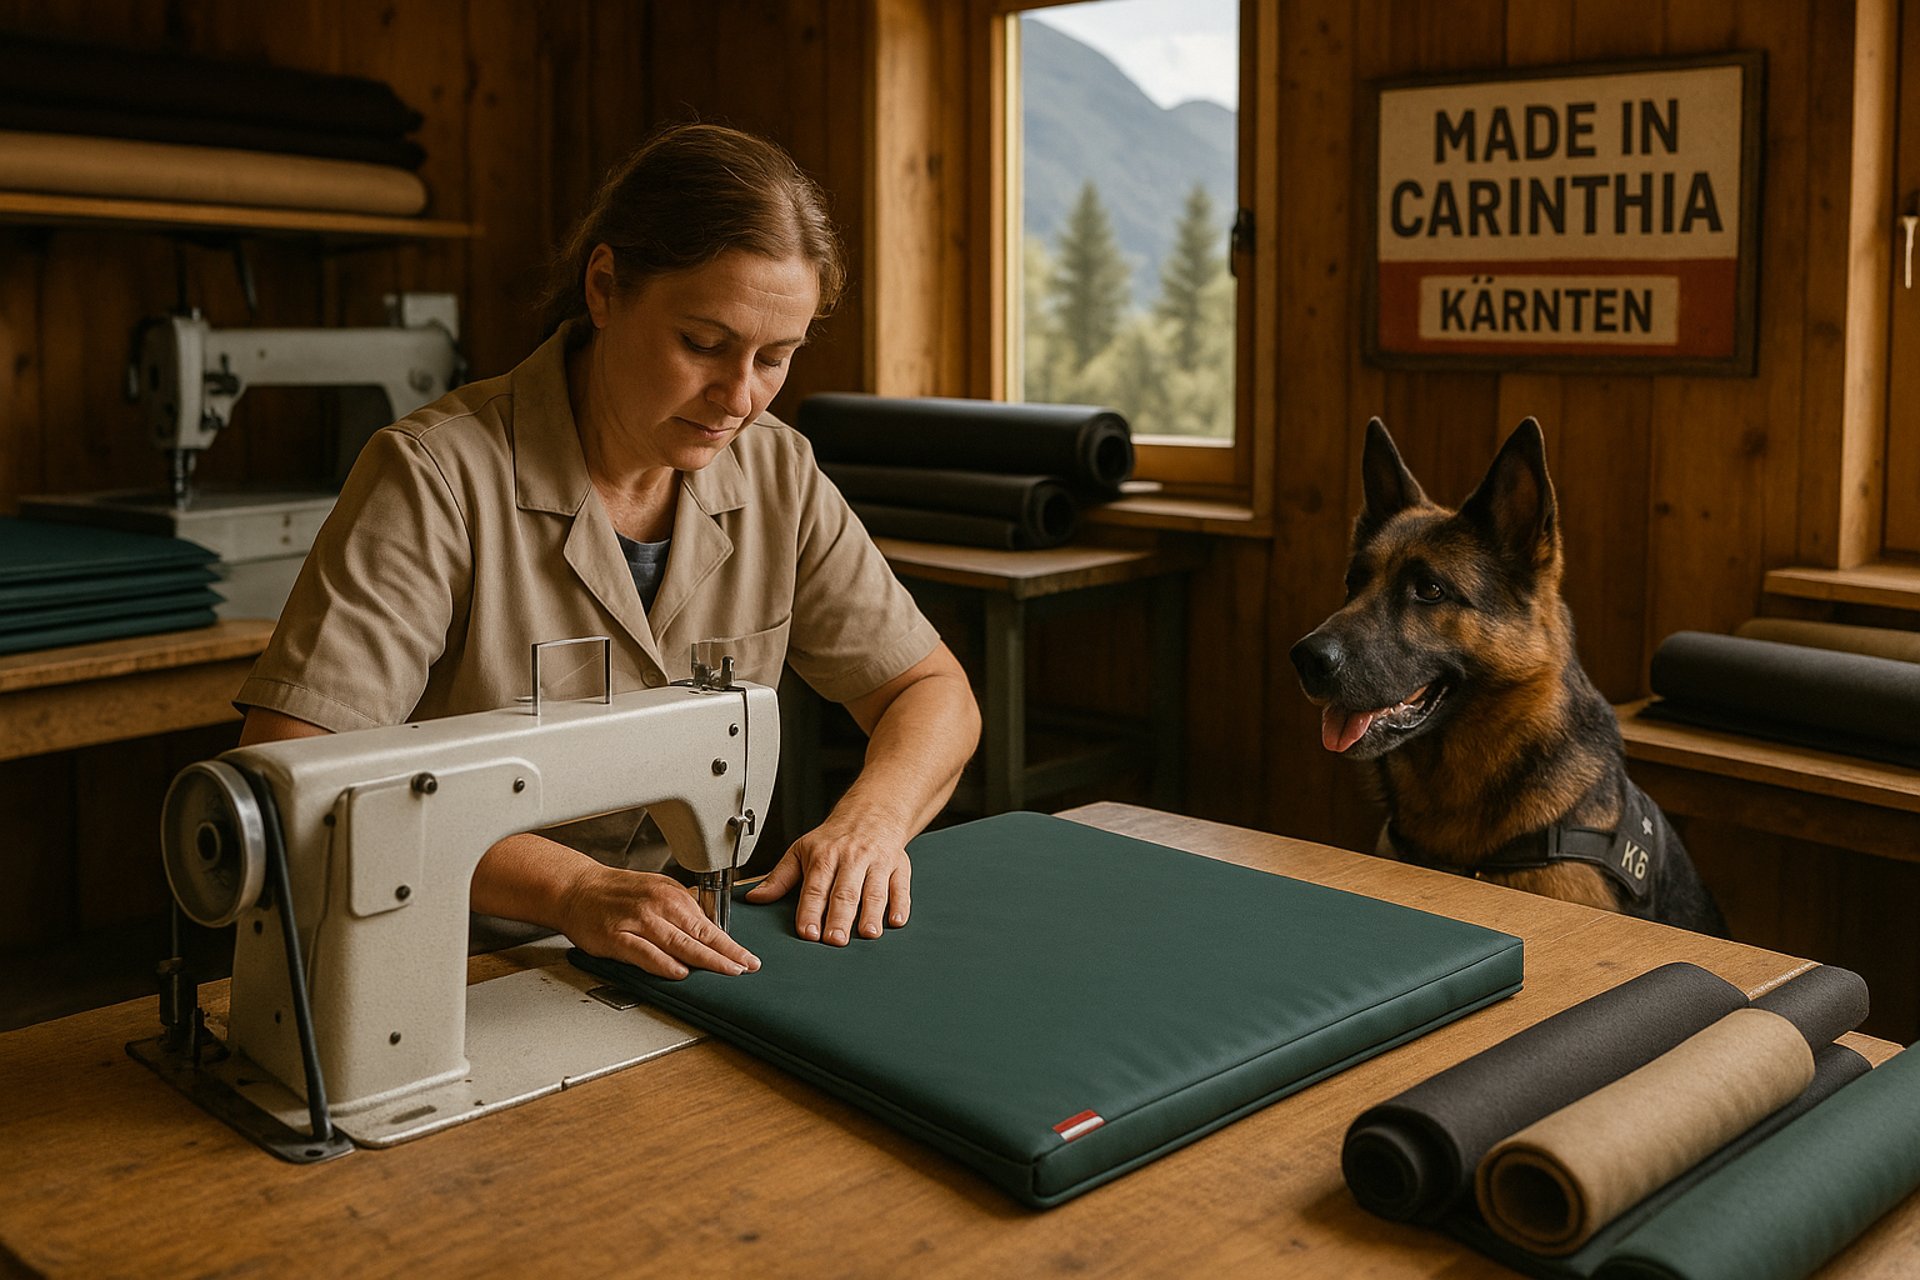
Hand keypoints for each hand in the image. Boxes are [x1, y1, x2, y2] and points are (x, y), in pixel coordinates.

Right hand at [559, 864, 760, 979]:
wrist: (576, 888)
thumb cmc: (617, 893)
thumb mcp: (657, 891)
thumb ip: (681, 911)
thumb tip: (710, 932)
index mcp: (670, 894)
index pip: (708, 925)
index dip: (730, 944)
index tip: (748, 958)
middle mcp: (657, 905)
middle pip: (699, 934)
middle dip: (726, 953)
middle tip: (746, 967)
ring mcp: (636, 921)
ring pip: (678, 943)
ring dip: (705, 959)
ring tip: (726, 971)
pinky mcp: (616, 936)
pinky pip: (644, 952)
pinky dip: (663, 963)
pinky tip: (680, 972)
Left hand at [742, 819, 909, 944]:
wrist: (871, 813)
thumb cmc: (834, 838)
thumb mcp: (801, 851)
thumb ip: (779, 878)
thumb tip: (755, 898)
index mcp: (825, 857)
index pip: (815, 888)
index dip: (810, 910)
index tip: (808, 932)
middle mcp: (851, 859)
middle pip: (845, 892)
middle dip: (839, 917)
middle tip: (835, 940)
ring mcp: (877, 863)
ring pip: (873, 891)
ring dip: (871, 914)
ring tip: (867, 934)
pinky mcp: (899, 867)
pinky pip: (900, 887)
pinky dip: (900, 904)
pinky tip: (895, 920)